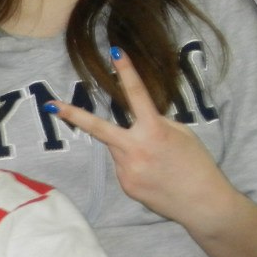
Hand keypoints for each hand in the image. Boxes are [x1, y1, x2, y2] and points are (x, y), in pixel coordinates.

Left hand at [46, 47, 228, 223]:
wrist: (203, 204)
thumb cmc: (197, 164)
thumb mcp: (182, 134)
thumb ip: (156, 123)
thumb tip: (138, 119)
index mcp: (154, 131)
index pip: (137, 94)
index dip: (126, 70)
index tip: (114, 52)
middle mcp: (136, 150)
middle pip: (99, 128)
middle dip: (74, 115)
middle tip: (52, 106)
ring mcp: (128, 171)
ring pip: (117, 148)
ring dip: (128, 146)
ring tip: (156, 161)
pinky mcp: (126, 186)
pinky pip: (124, 167)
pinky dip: (135, 164)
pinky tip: (154, 175)